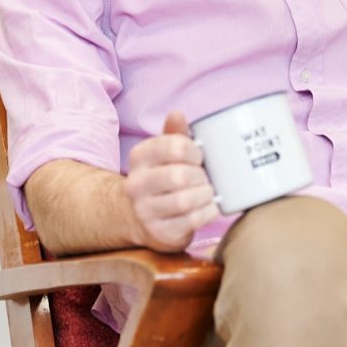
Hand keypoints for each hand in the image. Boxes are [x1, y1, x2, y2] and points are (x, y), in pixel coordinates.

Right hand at [124, 111, 218, 252]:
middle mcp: (136, 184)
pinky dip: (207, 212)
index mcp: (139, 157)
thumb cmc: (162, 176)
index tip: (200, 156)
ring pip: (184, 200)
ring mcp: (144, 211)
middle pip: (179, 176)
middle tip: (206, 177)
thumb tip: (177, 114)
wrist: (139, 216)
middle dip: (201, 176)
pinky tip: (209, 207)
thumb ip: (174, 133)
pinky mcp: (158, 232)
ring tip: (208, 192)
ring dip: (205, 195)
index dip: (195, 150)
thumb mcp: (163, 152)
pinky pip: (190, 221)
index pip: (175, 146)